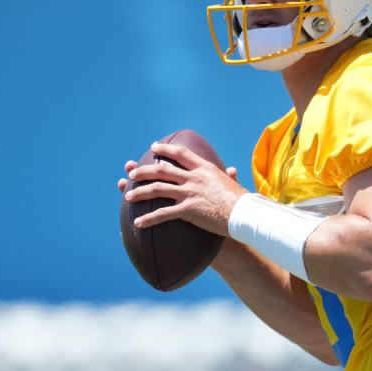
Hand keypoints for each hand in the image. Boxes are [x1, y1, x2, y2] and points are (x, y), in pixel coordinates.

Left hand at [120, 143, 245, 236]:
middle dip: (143, 171)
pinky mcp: (188, 210)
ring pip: (157, 189)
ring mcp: (189, 192)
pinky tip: (138, 223)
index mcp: (204, 168)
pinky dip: (148, 219)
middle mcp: (194, 177)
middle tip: (132, 173)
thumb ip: (229, 176)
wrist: (244, 213)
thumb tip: (232, 170)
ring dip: (139, 193)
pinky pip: (163, 214)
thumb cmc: (242, 200)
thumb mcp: (233, 183)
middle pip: (162, 169)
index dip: (165, 149)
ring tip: (127, 198)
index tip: (154, 147)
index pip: (181, 153)